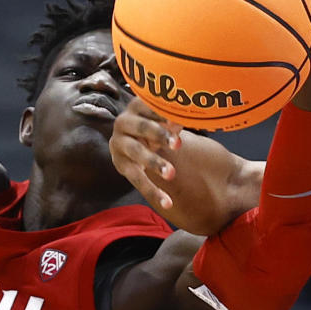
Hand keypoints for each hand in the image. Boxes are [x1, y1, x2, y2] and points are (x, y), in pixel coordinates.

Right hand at [110, 96, 181, 212]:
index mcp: (137, 106)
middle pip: (141, 127)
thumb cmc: (156, 125)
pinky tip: (167, 203)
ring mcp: (119, 144)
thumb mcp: (165, 120)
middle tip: (178, 144)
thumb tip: (191, 117)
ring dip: (154, 162)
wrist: (133, 140)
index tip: (179, 119)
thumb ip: (176, 119)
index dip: (163, 112)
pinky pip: (137, 179)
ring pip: (136, 152)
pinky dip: (152, 191)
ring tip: (171, 174)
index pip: (149, 105)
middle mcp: (123, 122)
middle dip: (159, 135)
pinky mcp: (121, 165)